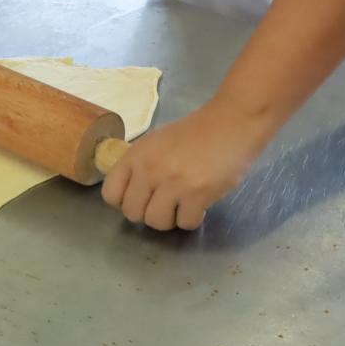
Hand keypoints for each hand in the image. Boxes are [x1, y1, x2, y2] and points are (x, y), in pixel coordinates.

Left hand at [99, 101, 273, 231]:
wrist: (233, 121)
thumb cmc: (198, 130)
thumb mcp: (159, 141)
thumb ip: (142, 164)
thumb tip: (133, 191)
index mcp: (137, 154)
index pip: (111, 193)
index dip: (124, 200)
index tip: (141, 197)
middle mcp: (150, 169)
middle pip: (132, 213)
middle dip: (149, 212)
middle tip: (166, 203)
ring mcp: (173, 182)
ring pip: (156, 222)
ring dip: (171, 219)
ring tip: (184, 204)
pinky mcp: (197, 194)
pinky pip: (186, 223)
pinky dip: (194, 218)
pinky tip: (201, 203)